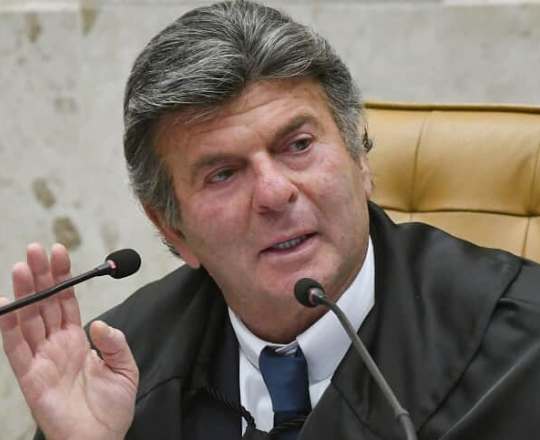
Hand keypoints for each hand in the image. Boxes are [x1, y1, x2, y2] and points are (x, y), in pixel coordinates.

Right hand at [0, 243, 138, 439]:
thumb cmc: (111, 408)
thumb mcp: (124, 367)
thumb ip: (114, 341)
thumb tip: (98, 322)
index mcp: (77, 340)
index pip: (67, 301)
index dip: (63, 277)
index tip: (59, 252)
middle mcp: (56, 344)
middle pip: (45, 303)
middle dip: (41, 275)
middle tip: (35, 249)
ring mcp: (41, 358)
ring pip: (29, 318)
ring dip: (25, 292)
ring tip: (21, 265)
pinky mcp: (30, 377)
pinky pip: (15, 349)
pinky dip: (7, 327)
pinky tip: (5, 304)